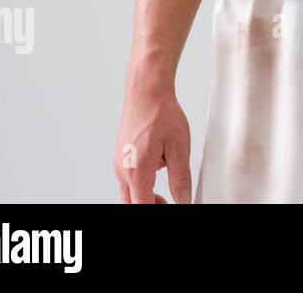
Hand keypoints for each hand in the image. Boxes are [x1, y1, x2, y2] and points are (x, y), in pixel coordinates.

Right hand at [113, 84, 192, 202]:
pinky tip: (158, 173)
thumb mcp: (180, 148)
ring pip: (129, 194)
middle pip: (132, 204)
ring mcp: (118, 164)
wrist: (146, 92)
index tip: (171, 206)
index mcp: (136, 171)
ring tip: (167, 193)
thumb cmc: (161, 114)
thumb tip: (183, 201)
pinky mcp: (120, 158)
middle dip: (151, 207)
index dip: (158, 211)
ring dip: (146, 198)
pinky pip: (129, 180)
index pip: (142, 207)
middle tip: (171, 203)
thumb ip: (181, 179)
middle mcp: (122, 170)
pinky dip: (142, 185)